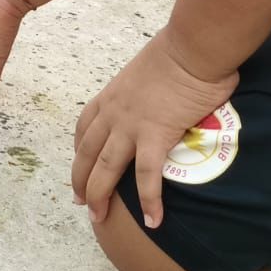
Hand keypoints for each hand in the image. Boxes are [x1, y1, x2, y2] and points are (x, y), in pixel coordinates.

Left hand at [71, 29, 237, 229]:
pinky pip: (147, 177)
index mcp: (111, 95)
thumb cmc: (178, 53)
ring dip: (99, 195)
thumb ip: (146, 90)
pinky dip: (148, 201)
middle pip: (87, 152)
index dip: (79, 149)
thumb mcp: (148, 71)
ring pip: (106, 168)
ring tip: (98, 217)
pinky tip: (152, 221)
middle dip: (80, 179)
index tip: (80, 165)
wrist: (190, 48)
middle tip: (80, 202)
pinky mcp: (156, 136)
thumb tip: (160, 96)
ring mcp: (131, 125)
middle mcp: (113, 112)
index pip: (85, 126)